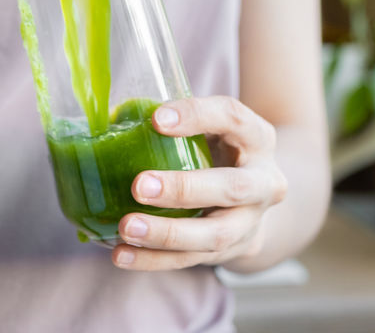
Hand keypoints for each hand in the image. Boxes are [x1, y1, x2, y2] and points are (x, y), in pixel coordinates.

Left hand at [113, 95, 286, 271]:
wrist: (255, 196)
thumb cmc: (220, 146)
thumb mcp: (211, 124)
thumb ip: (174, 119)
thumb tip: (110, 115)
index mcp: (257, 137)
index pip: (232, 118)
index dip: (197, 115)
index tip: (156, 119)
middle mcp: (263, 182)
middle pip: (232, 188)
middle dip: (184, 189)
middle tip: (139, 185)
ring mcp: (250, 222)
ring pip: (213, 235)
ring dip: (167, 234)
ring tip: (127, 228)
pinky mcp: (230, 251)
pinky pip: (192, 260)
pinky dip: (155, 259)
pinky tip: (123, 253)